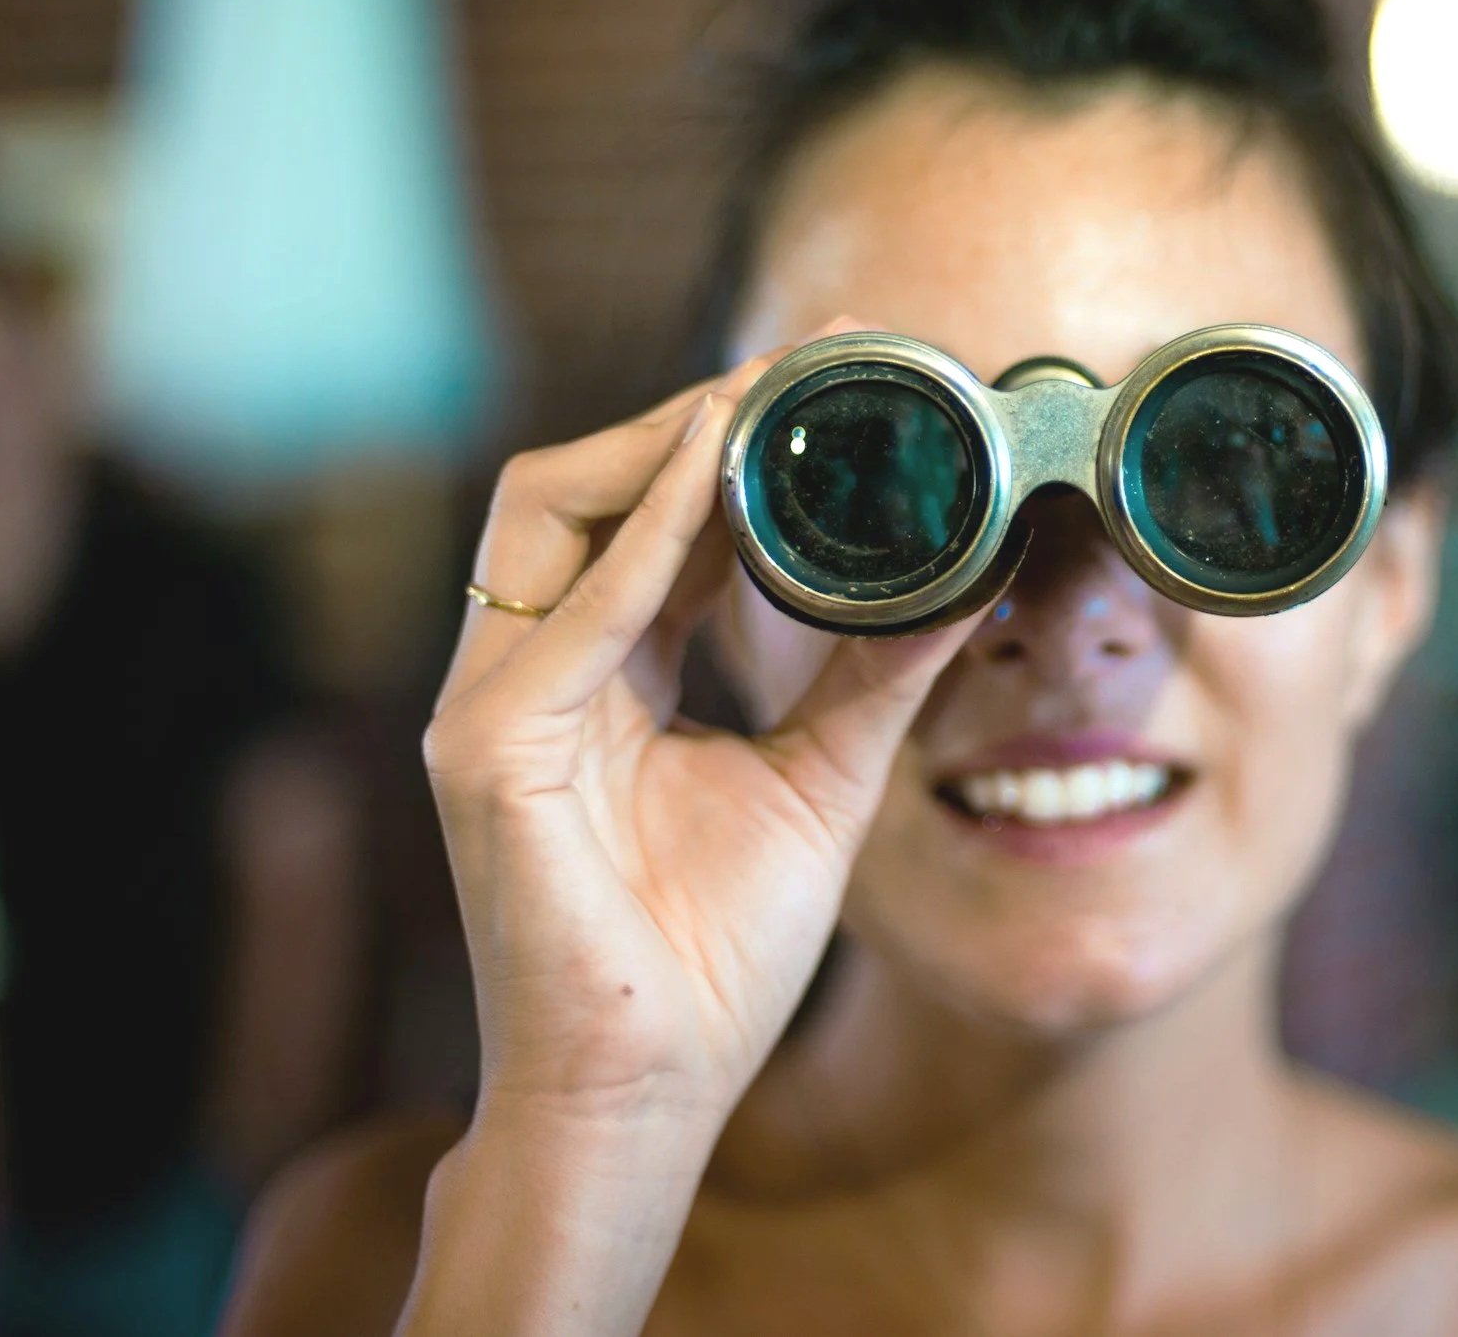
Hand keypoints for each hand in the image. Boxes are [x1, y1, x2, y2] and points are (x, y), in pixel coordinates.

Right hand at [422, 322, 982, 1128]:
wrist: (645, 1095)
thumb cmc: (710, 958)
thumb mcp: (819, 782)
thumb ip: (874, 674)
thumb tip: (970, 576)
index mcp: (601, 680)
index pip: (646, 522)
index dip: (725, 442)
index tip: (828, 376)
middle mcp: (530, 676)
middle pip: (576, 489)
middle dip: (684, 414)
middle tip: (804, 361)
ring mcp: (490, 709)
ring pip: (543, 514)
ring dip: (657, 444)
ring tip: (762, 395)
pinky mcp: (486, 753)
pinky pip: (571, 615)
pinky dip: (646, 537)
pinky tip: (719, 472)